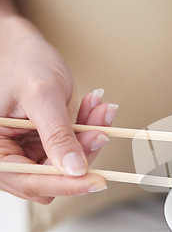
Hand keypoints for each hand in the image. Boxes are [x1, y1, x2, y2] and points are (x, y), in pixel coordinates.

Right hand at [0, 16, 117, 203]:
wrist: (26, 48)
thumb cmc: (23, 64)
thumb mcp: (42, 97)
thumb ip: (57, 135)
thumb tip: (75, 170)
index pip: (30, 182)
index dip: (66, 184)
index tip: (98, 181)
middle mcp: (9, 157)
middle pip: (53, 177)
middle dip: (82, 155)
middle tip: (102, 132)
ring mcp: (28, 152)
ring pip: (70, 163)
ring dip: (89, 139)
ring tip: (100, 110)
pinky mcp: (46, 145)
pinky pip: (76, 147)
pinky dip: (88, 129)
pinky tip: (95, 107)